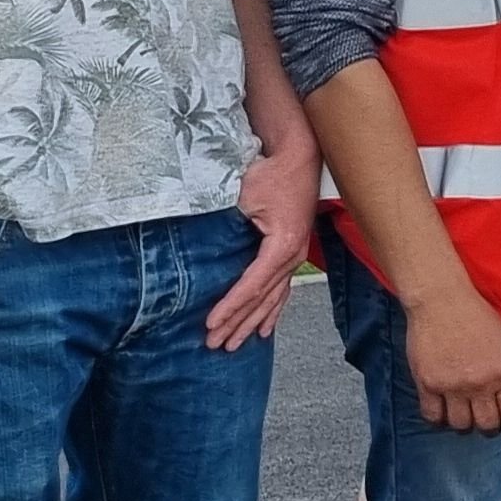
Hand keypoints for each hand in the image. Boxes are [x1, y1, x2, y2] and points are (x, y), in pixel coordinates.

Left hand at [205, 126, 317, 350]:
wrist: (301, 155)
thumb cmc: (272, 172)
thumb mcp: (245, 194)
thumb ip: (227, 220)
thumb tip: (199, 242)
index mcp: (282, 245)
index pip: (253, 285)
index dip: (231, 307)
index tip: (212, 324)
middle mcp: (293, 256)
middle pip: (262, 299)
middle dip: (237, 323)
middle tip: (215, 344)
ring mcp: (296, 256)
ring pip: (273, 299)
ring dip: (252, 323)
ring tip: (234, 344)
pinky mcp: (293, 252)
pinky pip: (282, 290)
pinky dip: (272, 311)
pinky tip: (263, 329)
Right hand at [405, 285, 500, 433]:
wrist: (442, 301)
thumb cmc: (479, 317)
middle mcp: (480, 383)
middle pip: (487, 425)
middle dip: (490, 429)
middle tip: (487, 424)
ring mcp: (452, 385)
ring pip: (460, 425)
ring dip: (465, 426)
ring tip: (465, 417)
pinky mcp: (427, 383)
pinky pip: (432, 416)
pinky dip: (439, 420)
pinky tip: (443, 413)